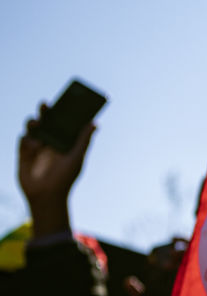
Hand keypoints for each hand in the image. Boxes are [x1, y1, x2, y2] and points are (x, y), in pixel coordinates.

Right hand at [17, 106, 94, 238]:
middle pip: (46, 121)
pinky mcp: (24, 152)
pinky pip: (23, 139)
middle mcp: (50, 142)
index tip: (65, 100)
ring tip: (36, 124)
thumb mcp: (76, 157)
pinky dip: (27, 139)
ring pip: (32, 128)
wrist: (46, 195)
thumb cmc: (65, 178)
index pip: (63, 123)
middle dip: (45, 112)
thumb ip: (83, 140)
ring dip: (33, 123)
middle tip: (45, 104)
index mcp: (64, 142)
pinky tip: (34, 146)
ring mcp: (36, 146)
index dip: (63, 112)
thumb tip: (95, 122)